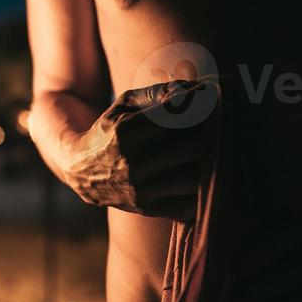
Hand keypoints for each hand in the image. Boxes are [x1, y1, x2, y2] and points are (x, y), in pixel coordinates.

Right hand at [60, 79, 219, 220]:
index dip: (201, 104)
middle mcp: (132, 163)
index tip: (210, 98)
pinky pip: (190, 204)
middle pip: (194, 145)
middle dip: (212, 130)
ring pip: (197, 177)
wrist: (81, 172)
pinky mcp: (148, 209)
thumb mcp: (124, 104)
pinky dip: (203, 190)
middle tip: (220, 122)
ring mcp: (141, 190)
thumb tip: (192, 91)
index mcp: (126, 132)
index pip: (178, 116)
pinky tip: (203, 174)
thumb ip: (157, 92)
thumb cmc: (111, 130)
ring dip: (213, 160)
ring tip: (216, 148)